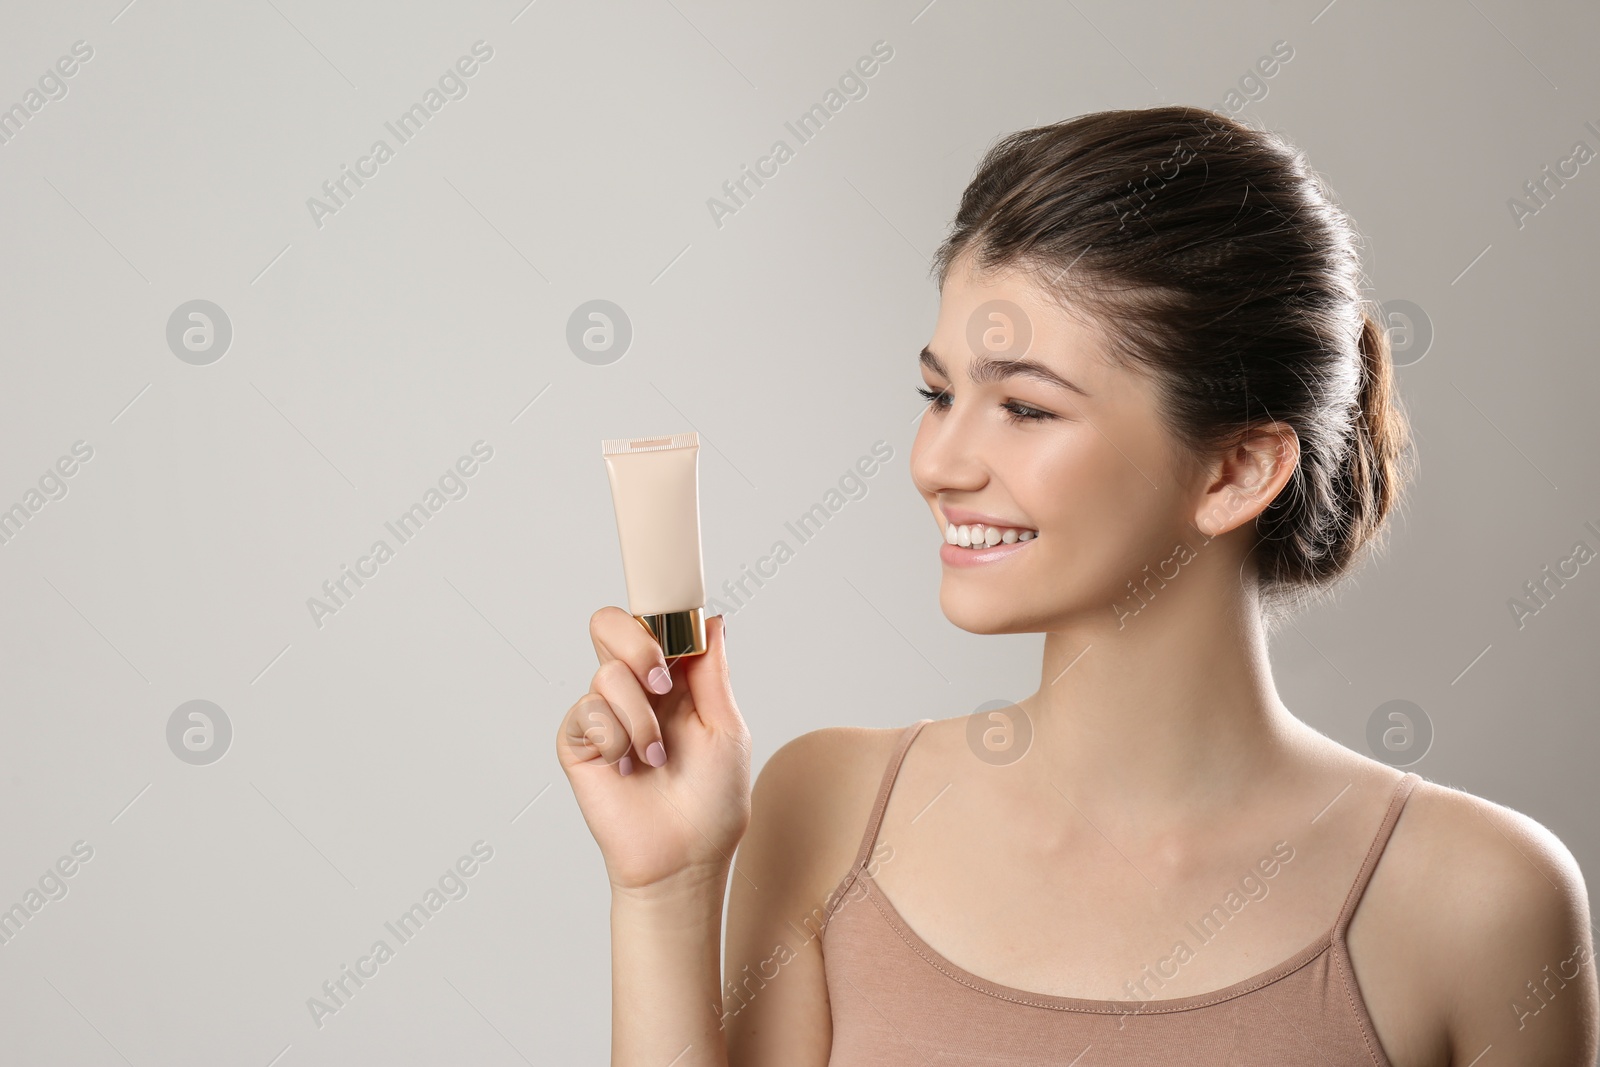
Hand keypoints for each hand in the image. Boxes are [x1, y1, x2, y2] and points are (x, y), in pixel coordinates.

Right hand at [557, 610, 751, 893]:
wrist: (683, 857)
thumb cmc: (713, 802)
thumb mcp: (726, 728)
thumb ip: (713, 672)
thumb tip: (711, 620)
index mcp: (675, 681)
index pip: (654, 624)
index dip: (659, 616)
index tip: (673, 628)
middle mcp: (637, 691)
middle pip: (611, 625)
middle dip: (639, 646)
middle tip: (662, 682)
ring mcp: (606, 714)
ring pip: (607, 672)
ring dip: (640, 717)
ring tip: (654, 756)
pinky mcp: (579, 741)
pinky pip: (587, 710)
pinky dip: (615, 736)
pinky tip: (626, 766)